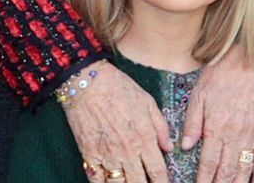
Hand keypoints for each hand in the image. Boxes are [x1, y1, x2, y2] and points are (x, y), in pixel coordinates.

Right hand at [63, 61, 169, 181]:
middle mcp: (127, 151)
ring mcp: (106, 154)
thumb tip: (169, 147)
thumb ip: (161, 127)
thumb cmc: (117, 87)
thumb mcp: (147, 101)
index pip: (158, 171)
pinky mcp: (88, 152)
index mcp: (144, 138)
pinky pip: (96, 178)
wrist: (85, 81)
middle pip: (139, 182)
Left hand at [183, 49, 253, 181]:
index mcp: (216, 128)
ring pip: (245, 168)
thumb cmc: (217, 78)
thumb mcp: (197, 97)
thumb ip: (191, 124)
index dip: (203, 178)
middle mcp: (234, 136)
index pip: (208, 161)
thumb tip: (185, 146)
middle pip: (227, 169)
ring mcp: (251, 136)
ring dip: (237, 182)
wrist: (244, 65)